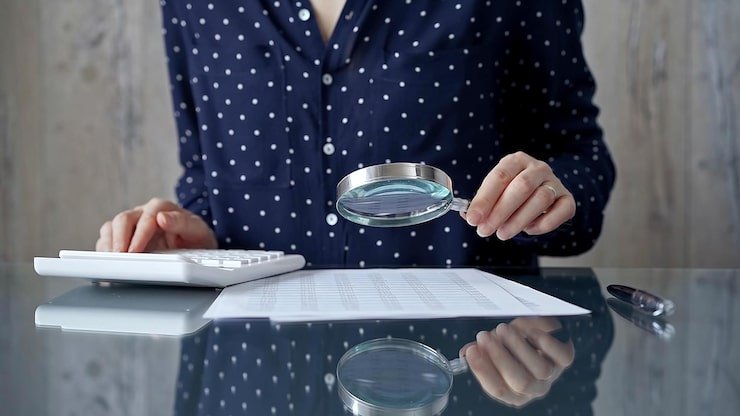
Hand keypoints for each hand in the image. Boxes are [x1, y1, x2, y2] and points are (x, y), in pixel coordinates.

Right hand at [95, 198, 217, 251]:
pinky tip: (110, 262)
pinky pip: (107, 239)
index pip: (147, 216)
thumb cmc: (196, 238)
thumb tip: (162, 218)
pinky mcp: (124, 238)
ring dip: (110, 244)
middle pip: (123, 219)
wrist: (197, 248)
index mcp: (161, 208)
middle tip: (122, 257)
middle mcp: (144, 214)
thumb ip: (183, 223)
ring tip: (114, 260)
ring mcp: (132, 225)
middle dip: (120, 239)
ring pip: (111, 227)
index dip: (140, 233)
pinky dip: (105, 250)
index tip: (136, 250)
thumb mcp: (198, 231)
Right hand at [459, 317, 574, 407]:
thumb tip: (466, 352)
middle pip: (520, 382)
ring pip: (539, 370)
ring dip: (519, 347)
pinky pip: (560, 356)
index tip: (472, 350)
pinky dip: (544, 342)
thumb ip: (481, 352)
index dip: (483, 370)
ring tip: (503, 329)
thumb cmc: (516, 346)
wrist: (542, 336)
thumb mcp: (495, 349)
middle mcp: (533, 387)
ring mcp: (551, 375)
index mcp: (513, 391)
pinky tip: (529, 331)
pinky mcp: (564, 359)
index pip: (498, 389)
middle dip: (499, 357)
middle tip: (485, 336)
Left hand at [462, 151, 575, 239]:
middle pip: (521, 187)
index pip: (499, 177)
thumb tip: (468, 215)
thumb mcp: (496, 192)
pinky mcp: (568, 199)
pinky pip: (561, 211)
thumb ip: (482, 202)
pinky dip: (544, 224)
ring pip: (541, 199)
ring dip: (519, 220)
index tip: (473, 218)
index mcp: (515, 161)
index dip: (484, 199)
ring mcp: (555, 182)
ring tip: (503, 233)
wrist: (545, 192)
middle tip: (485, 230)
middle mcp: (537, 168)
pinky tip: (529, 230)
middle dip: (500, 212)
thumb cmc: (514, 193)